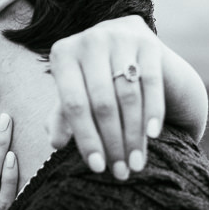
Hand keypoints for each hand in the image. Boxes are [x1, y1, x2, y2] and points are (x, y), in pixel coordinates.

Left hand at [48, 16, 192, 179]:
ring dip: (133, 134)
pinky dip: (153, 111)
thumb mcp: (74, 93)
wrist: (127, 43)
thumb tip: (55, 142)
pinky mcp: (148, 42)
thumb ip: (62, 115)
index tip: (97, 168)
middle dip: (113, 142)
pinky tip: (153, 135)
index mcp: (63, 54)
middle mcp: (90, 41)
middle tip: (121, 172)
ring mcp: (121, 38)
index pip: (74, 104)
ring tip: (136, 163)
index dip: (86, 138)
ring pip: (128, 96)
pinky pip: (152, 83)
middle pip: (103, 102)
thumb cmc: (92, 77)